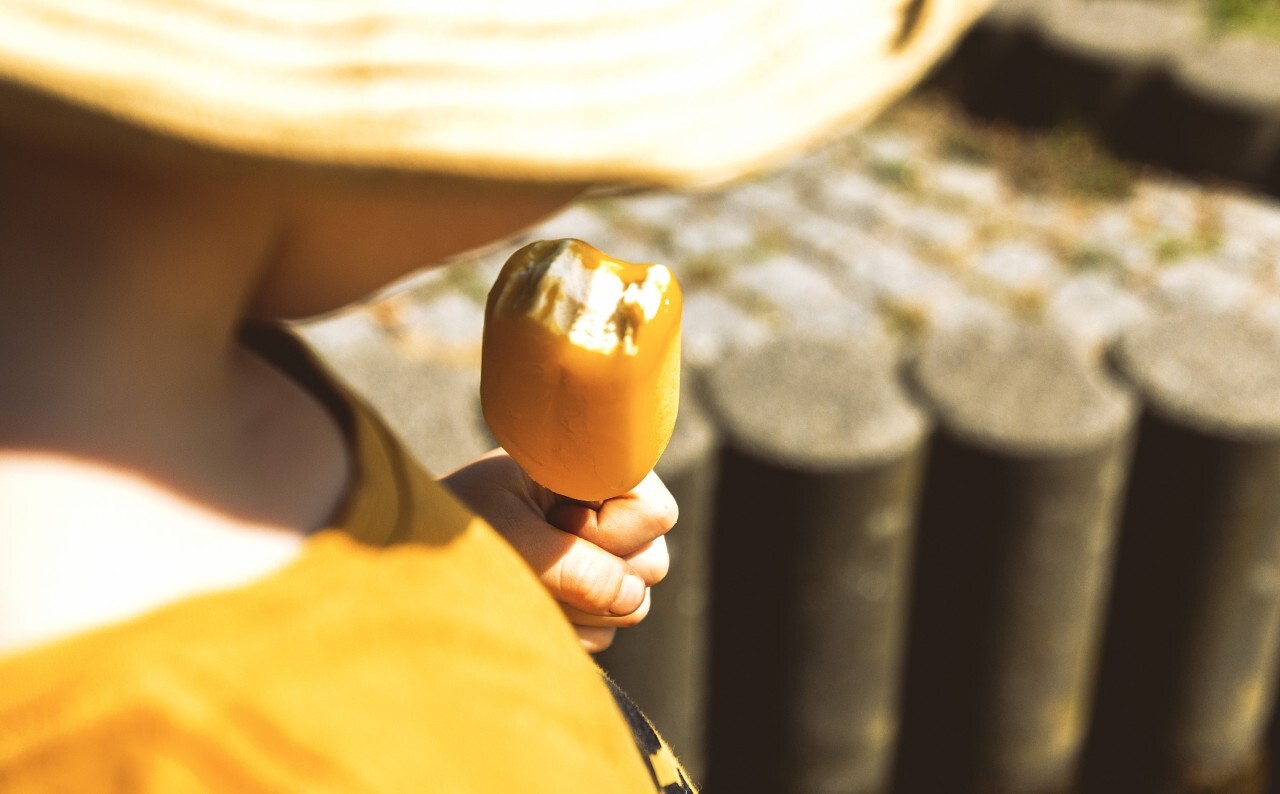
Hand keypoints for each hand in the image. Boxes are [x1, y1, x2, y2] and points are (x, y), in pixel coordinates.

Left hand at [440, 449, 677, 652]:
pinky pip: (606, 633)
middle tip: (539, 562)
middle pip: (653, 562)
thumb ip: (573, 567)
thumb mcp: (510, 538)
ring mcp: (596, 562)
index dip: (614, 530)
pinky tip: (530, 607)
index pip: (656, 512)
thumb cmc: (458, 530)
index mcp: (592, 475)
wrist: (413, 565)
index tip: (557, 521)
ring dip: (581, 608)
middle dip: (600, 576)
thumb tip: (633, 600)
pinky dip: (569, 628)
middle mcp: (602, 516)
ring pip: (633, 604)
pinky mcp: (583, 602)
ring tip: (527, 584)